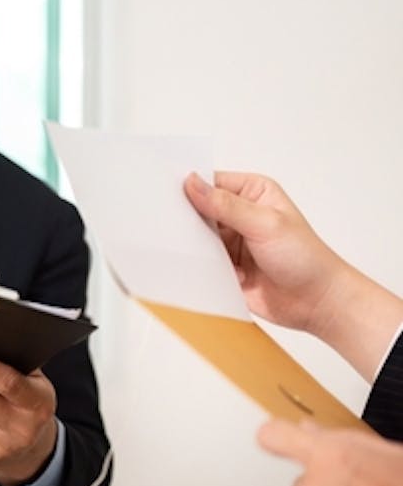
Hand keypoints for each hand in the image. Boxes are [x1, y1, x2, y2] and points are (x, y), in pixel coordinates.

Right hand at [184, 171, 402, 381]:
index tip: (168, 194)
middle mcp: (240, 214)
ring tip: (187, 249)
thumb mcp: (265, 224)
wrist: (315, 303)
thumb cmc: (306, 258)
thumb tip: (194, 183)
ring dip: (193, 245)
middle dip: (187, 219)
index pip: (211, 182)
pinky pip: (200, 262)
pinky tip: (197, 268)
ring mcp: (231, 241)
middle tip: (170, 224)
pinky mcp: (224, 266)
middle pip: (199, 210)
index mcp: (252, 192)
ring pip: (197, 238)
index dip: (190, 187)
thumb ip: (226, 205)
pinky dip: (196, 266)